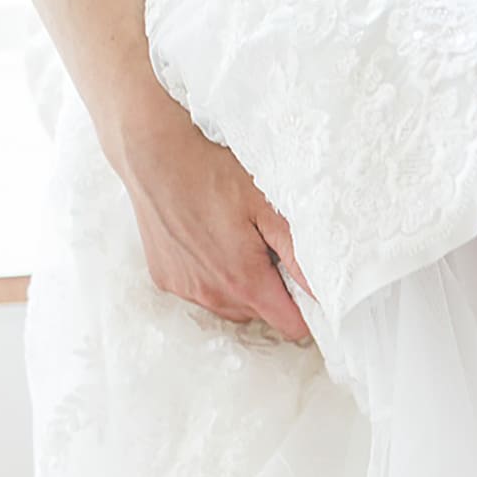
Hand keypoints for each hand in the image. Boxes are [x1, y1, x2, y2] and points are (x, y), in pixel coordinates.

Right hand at [108, 98, 312, 341]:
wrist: (152, 150)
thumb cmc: (212, 171)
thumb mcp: (268, 206)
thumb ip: (298, 255)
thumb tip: (324, 292)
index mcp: (243, 281)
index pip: (290, 325)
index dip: (307, 310)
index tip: (310, 287)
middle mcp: (212, 294)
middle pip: (261, 314)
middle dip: (273, 291)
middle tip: (269, 247)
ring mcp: (185, 288)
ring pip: (230, 305)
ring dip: (241, 285)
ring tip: (238, 240)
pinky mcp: (165, 278)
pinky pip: (202, 291)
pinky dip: (212, 275)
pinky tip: (209, 239)